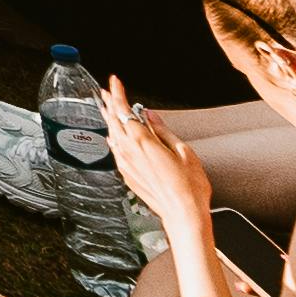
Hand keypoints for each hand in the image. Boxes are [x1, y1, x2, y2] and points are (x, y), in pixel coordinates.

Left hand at [101, 87, 214, 254]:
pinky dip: (113, 138)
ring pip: (112, 135)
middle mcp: (129, 151)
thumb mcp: (183, 151)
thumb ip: (162, 131)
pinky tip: (113, 137)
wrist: (183, 215)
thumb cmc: (189, 186)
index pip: (124, 110)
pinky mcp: (128, 175)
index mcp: (142, 142)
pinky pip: (116, 151)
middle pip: (114, 121)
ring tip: (106, 108)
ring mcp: (126, 164)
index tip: (115, 81)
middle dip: (109, 103)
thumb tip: (150, 115)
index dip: (118, 93)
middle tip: (105, 91)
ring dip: (109, 119)